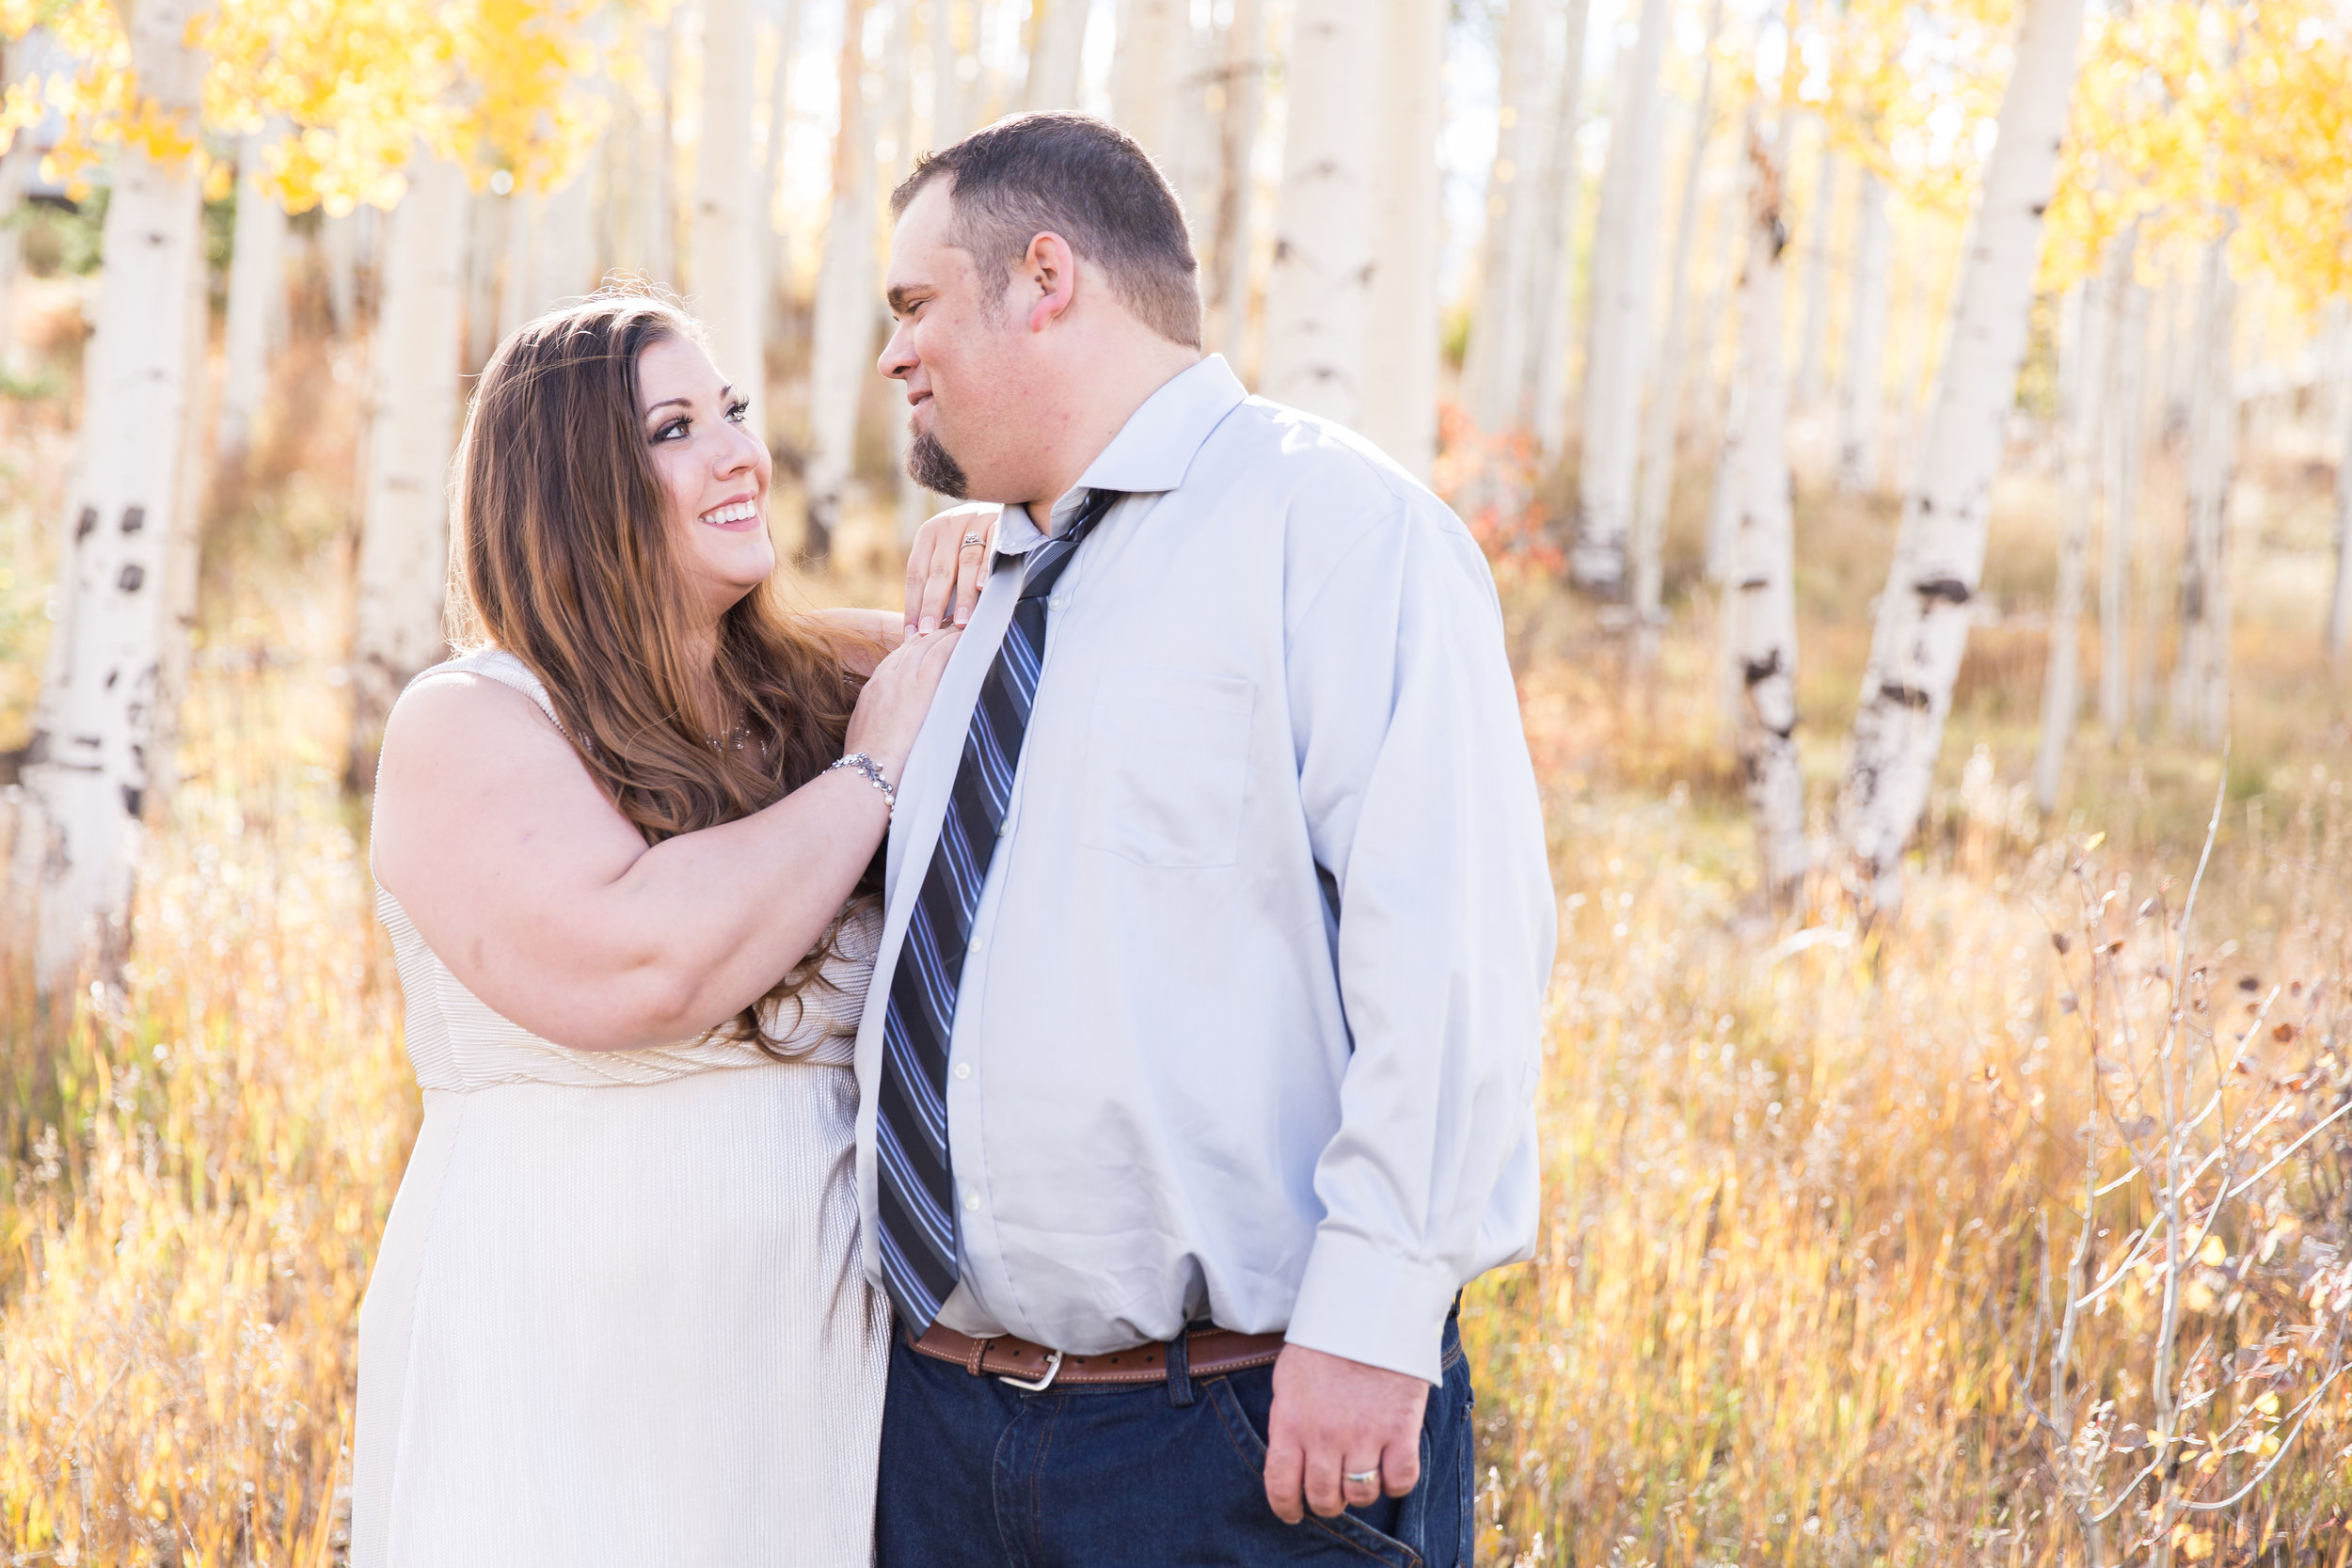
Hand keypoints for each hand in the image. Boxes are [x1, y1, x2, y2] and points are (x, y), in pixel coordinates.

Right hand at [844, 626, 962, 780]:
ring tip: (963, 627)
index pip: (899, 656)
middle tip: (952, 625)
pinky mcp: (920, 689)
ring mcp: (903, 680)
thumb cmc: (868, 763)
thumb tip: (892, 726)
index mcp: (874, 687)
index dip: (917, 646)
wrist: (866, 769)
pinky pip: (940, 655)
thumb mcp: (867, 733)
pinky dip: (954, 643)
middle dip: (934, 633)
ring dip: (947, 633)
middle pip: (914, 645)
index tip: (931, 641)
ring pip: (928, 644)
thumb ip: (882, 719)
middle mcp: (887, 677)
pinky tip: (967, 637)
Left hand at [903, 506, 997, 638]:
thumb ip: (939, 578)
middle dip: (933, 604)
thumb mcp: (950, 550)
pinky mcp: (1000, 521)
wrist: (1009, 502)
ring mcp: (975, 521)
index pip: (917, 573)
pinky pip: (992, 548)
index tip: (912, 632)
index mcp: (930, 533)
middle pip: (939, 571)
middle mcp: (949, 524)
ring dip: (963, 595)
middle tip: (929, 631)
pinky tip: (983, 589)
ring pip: (966, 563)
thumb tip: (923, 625)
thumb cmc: (975, 540)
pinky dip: (987, 569)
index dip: (913, 604)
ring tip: (961, 621)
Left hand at [1262, 1344, 1428, 1524]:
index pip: (1281, 1487)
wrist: (1366, 1307)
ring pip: (1361, 1496)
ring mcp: (1364, 1435)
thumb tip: (1288, 1456)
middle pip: (1325, 1498)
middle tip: (1333, 1492)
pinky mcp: (1400, 1429)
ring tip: (1362, 1475)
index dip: (1287, 1508)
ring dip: (1361, 1493)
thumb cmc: (1325, 1340)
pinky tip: (1391, 1469)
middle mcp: (1325, 1436)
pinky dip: (1396, 1483)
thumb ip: (1288, 1421)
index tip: (1294, 1513)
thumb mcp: (1288, 1379)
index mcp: (1291, 1423)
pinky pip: (1400, 1481)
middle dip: (1327, 1503)